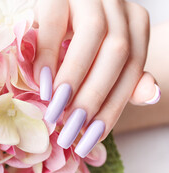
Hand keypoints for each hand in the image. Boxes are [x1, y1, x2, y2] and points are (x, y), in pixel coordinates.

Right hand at [34, 0, 158, 156]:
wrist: (53, 5)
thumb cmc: (75, 39)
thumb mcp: (101, 58)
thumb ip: (123, 76)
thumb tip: (153, 95)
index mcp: (133, 23)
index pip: (132, 69)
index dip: (113, 107)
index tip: (92, 138)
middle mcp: (117, 5)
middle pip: (116, 53)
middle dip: (93, 98)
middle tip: (71, 130)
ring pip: (93, 36)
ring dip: (73, 79)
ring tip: (56, 111)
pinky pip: (53, 25)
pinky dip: (47, 58)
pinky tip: (41, 84)